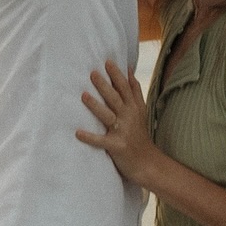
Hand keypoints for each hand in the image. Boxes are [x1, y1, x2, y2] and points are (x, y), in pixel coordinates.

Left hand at [76, 60, 155, 184]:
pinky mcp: (117, 147)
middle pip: (116, 99)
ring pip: (108, 116)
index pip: (126, 88)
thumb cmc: (140, 135)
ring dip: (95, 106)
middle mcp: (129, 117)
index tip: (107, 62)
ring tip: (83, 95)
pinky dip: (90, 137)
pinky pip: (101, 141)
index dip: (117, 75)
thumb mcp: (141, 111)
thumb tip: (129, 70)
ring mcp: (123, 132)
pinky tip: (78, 132)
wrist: (148, 163)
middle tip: (93, 73)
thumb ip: (135, 91)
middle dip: (105, 86)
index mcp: (134, 108)